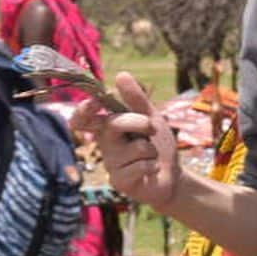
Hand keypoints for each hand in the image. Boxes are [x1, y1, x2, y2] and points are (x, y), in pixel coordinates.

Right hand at [72, 72, 180, 210]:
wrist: (172, 176)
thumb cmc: (157, 144)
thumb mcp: (150, 117)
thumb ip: (136, 98)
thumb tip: (121, 74)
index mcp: (106, 125)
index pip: (84, 117)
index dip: (83, 110)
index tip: (93, 103)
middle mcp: (104, 143)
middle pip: (113, 124)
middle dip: (137, 121)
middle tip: (151, 128)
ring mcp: (110, 163)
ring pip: (134, 146)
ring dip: (151, 149)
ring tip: (151, 156)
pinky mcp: (119, 181)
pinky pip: (140, 166)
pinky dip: (153, 165)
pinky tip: (151, 170)